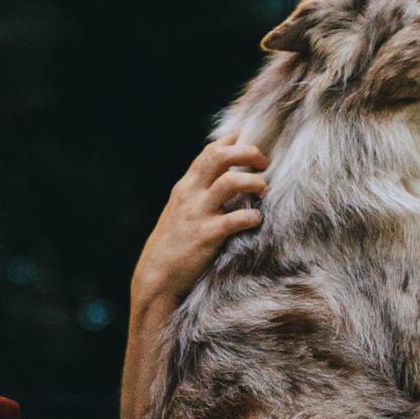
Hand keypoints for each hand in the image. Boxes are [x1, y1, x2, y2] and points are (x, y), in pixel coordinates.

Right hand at [130, 140, 268, 312]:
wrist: (155, 278)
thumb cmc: (172, 246)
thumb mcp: (180, 211)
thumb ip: (199, 194)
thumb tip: (228, 180)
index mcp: (186, 186)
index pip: (211, 150)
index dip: (235, 140)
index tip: (253, 141)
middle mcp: (191, 194)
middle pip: (220, 155)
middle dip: (248, 152)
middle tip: (264, 164)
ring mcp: (198, 214)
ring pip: (231, 182)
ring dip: (254, 182)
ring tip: (264, 191)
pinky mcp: (207, 236)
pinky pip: (236, 219)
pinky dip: (252, 217)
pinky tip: (256, 221)